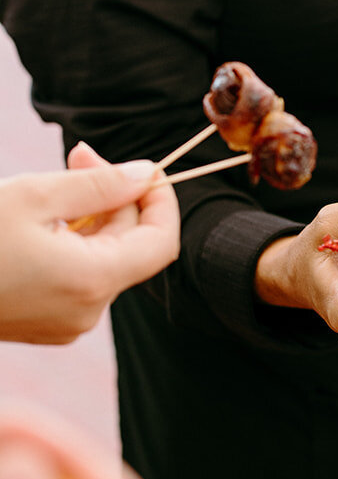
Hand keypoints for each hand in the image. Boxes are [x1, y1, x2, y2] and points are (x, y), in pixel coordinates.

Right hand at [0, 149, 179, 342]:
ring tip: (52, 184)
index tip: (144, 167)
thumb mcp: (35, 196)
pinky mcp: (45, 325)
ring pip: (103, 260)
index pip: (161, 242)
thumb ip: (99, 184)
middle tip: (78, 154)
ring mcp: (66, 324)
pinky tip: (40, 220)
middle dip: (115, 197)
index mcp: (92, 281)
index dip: (161, 201)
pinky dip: (72, 244)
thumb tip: (146, 174)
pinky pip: (78, 277)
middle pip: (130, 247)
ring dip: (90, 217)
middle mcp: (88, 312)